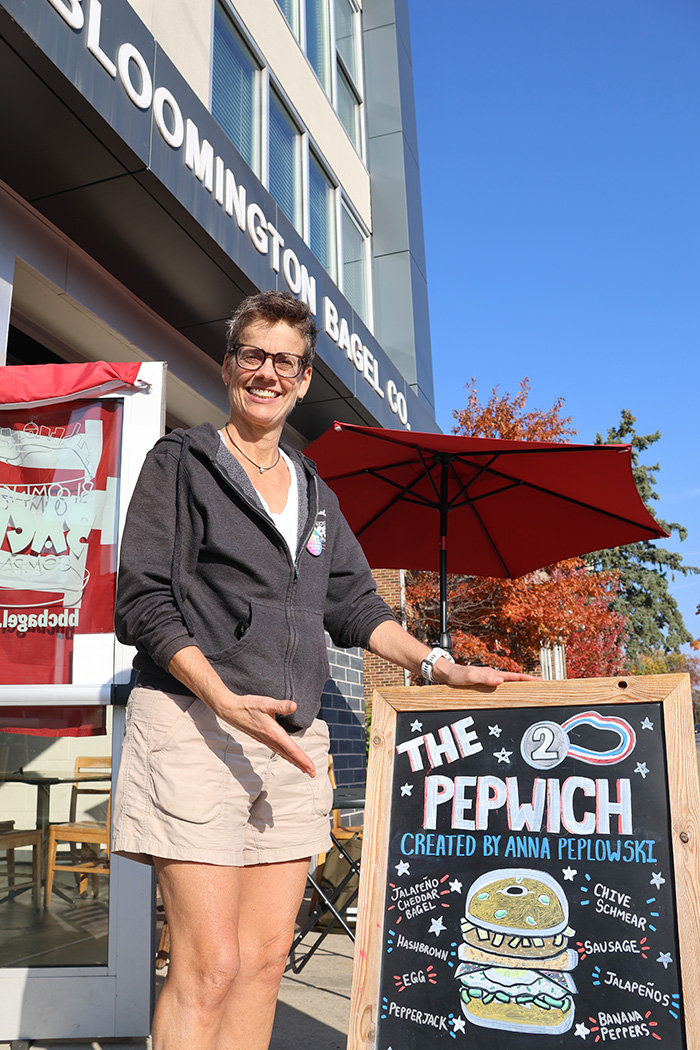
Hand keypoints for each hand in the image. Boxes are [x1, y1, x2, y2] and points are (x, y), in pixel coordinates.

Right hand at [167, 646, 315, 776]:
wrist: (231, 710)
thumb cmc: (248, 705)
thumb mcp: (266, 703)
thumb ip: (281, 705)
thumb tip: (294, 705)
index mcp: (274, 733)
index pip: (292, 749)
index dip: (303, 759)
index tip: (311, 768)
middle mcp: (271, 739)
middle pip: (289, 755)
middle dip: (302, 765)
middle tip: (313, 774)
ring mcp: (266, 740)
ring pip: (284, 754)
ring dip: (295, 762)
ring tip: (305, 769)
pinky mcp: (263, 738)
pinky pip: (278, 751)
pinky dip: (286, 756)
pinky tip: (289, 757)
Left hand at [435, 660, 537, 686]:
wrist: (444, 674)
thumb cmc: (455, 674)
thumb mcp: (468, 676)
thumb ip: (482, 678)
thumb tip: (499, 680)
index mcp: (492, 674)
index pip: (514, 677)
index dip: (527, 679)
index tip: (540, 682)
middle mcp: (492, 677)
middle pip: (514, 682)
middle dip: (527, 685)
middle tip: (540, 690)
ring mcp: (488, 682)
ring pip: (507, 686)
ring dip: (518, 690)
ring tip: (529, 696)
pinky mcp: (482, 687)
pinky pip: (498, 691)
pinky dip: (506, 694)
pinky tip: (507, 699)